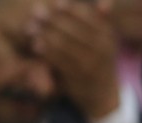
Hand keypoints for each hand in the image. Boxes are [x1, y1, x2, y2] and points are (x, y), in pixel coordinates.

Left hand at [29, 0, 120, 119]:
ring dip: (45, 34)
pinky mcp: (78, 77)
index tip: (55, 2)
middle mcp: (102, 51)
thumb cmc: (99, 61)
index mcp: (109, 38)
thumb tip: (104, 2)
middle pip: (74, 30)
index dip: (71, 9)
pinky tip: (36, 45)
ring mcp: (90, 65)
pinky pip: (58, 61)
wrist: (103, 94)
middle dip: (53, 20)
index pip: (89, 18)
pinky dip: (45, 52)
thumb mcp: (105, 41)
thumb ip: (101, 21)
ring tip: (31, 28)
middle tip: (37, 12)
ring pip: (64, 45)